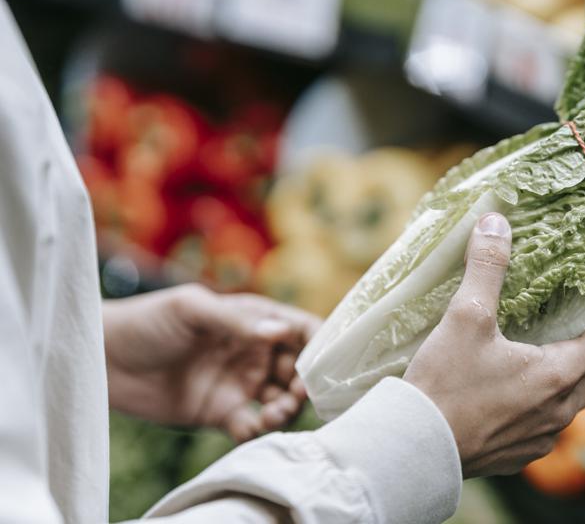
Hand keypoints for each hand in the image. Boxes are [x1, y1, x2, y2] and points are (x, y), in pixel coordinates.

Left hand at [104, 284, 319, 441]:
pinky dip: (260, 430)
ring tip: (273, 413)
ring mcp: (239, 383)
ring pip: (281, 399)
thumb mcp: (192, 309)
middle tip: (298, 394)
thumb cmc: (147, 321)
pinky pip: (253, 425)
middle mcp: (253, 351)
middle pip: (299, 368)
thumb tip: (280, 331)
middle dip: (307, 382)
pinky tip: (250, 427)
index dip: (320, 343)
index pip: (300, 328)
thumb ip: (237, 321)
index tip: (326, 361)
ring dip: (287, 408)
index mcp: (252, 319)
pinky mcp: (221, 412)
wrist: (103, 360)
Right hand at [404, 213, 584, 477]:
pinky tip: (512, 394)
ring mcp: (542, 437)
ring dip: (569, 378)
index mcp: (558, 373)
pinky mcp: (519, 455)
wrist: (416, 450)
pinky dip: (541, 404)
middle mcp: (559, 409)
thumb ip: (486, 268)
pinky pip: (545, 426)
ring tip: (546, 357)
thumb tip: (495, 222)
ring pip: (572, 402)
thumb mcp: (465, 318)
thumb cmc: (445, 385)